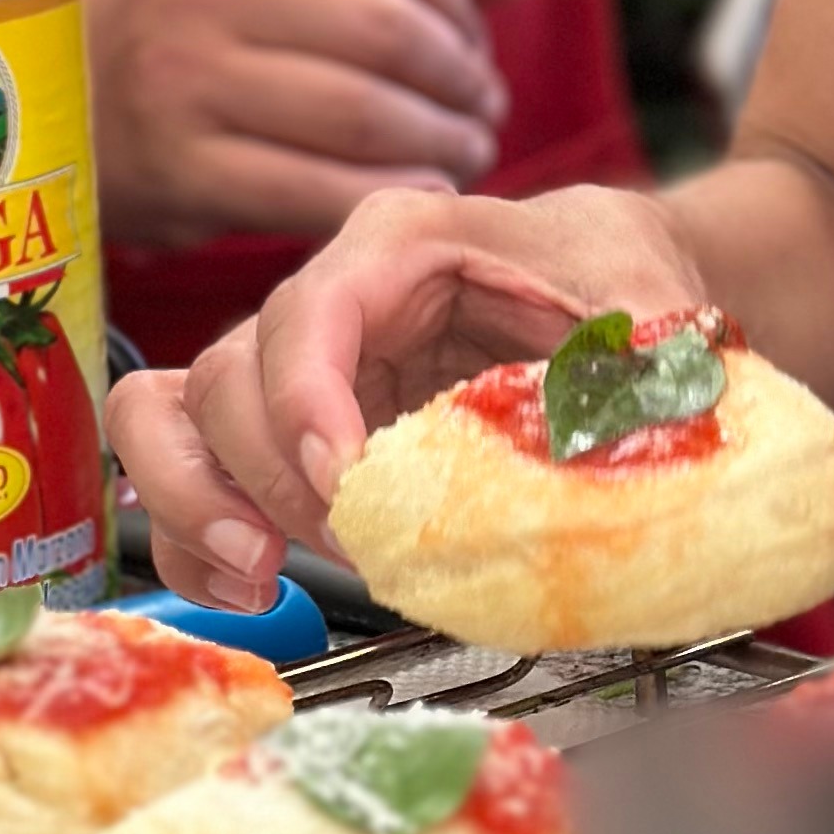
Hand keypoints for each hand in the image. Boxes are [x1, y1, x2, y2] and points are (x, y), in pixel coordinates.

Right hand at [84, 0, 539, 250]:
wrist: (57, 95)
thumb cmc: (203, 15)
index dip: (463, 5)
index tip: (475, 42)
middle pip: (391, 34)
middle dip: (462, 81)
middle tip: (481, 109)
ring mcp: (186, 79)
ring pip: (363, 115)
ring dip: (442, 145)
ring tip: (462, 153)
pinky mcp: (181, 171)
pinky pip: (318, 191)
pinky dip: (389, 196)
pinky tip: (418, 194)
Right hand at [106, 182, 710, 606]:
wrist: (621, 289)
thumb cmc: (620, 277)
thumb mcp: (651, 311)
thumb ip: (640, 372)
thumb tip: (629, 449)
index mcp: (402, 245)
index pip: (309, 315)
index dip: (306, 404)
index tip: (344, 484)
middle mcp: (332, 300)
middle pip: (230, 377)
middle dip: (265, 478)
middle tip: (343, 552)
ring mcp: (302, 365)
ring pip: (183, 414)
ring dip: (198, 502)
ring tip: (256, 576)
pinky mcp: (294, 425)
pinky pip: (196, 463)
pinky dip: (198, 531)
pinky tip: (246, 587)